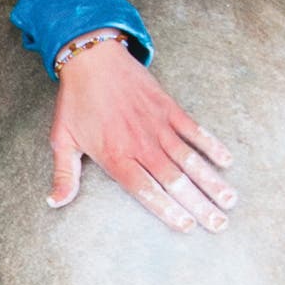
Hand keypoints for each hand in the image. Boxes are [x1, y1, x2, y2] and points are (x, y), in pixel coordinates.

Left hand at [48, 45, 235, 231]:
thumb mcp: (62, 139)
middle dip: (199, 205)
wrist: (92, 58)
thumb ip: (64, 175)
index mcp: (116, 156)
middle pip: (174, 181)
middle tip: (219, 224)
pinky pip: (194, 130)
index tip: (186, 226)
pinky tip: (226, 161)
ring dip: (211, 181)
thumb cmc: (76, 101)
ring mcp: (157, 126)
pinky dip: (211, 145)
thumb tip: (55, 202)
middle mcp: (140, 145)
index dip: (167, 210)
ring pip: (189, 159)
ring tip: (229, 201)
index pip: (145, 190)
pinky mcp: (168, 108)